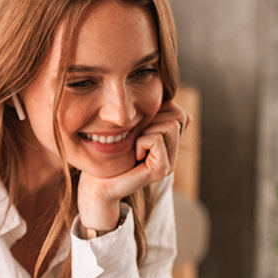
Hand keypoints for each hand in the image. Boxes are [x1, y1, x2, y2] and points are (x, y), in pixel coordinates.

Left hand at [77, 100, 191, 231]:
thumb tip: (166, 96)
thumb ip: (151, 113)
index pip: (179, 112)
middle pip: (178, 116)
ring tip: (136, 146)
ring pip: (171, 125)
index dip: (158, 111)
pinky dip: (141, 142)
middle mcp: (173, 153)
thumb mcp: (133, 125)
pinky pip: (156, 140)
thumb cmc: (109, 150)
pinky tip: (134, 155)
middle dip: (153, 120)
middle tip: (136, 138)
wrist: (98, 181)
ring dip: (147, 130)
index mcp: (169, 142)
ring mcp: (170, 163)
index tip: (139, 128)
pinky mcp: (161, 170)